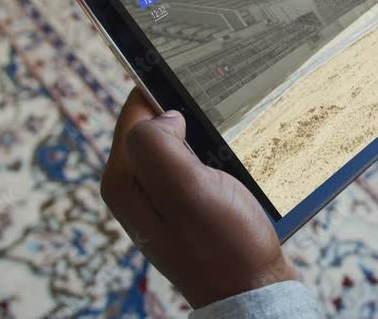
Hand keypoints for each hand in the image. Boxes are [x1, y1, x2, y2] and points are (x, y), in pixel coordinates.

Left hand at [100, 88, 295, 308]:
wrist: (254, 290)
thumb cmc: (224, 245)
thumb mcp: (186, 190)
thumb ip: (158, 145)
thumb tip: (164, 114)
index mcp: (123, 180)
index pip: (135, 108)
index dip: (166, 90)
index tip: (200, 87)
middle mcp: (136, 188)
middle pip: (157, 124)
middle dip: (188, 113)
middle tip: (221, 115)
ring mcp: (162, 198)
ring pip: (181, 141)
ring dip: (206, 135)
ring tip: (231, 140)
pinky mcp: (187, 205)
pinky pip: (197, 162)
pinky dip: (215, 154)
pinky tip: (235, 160)